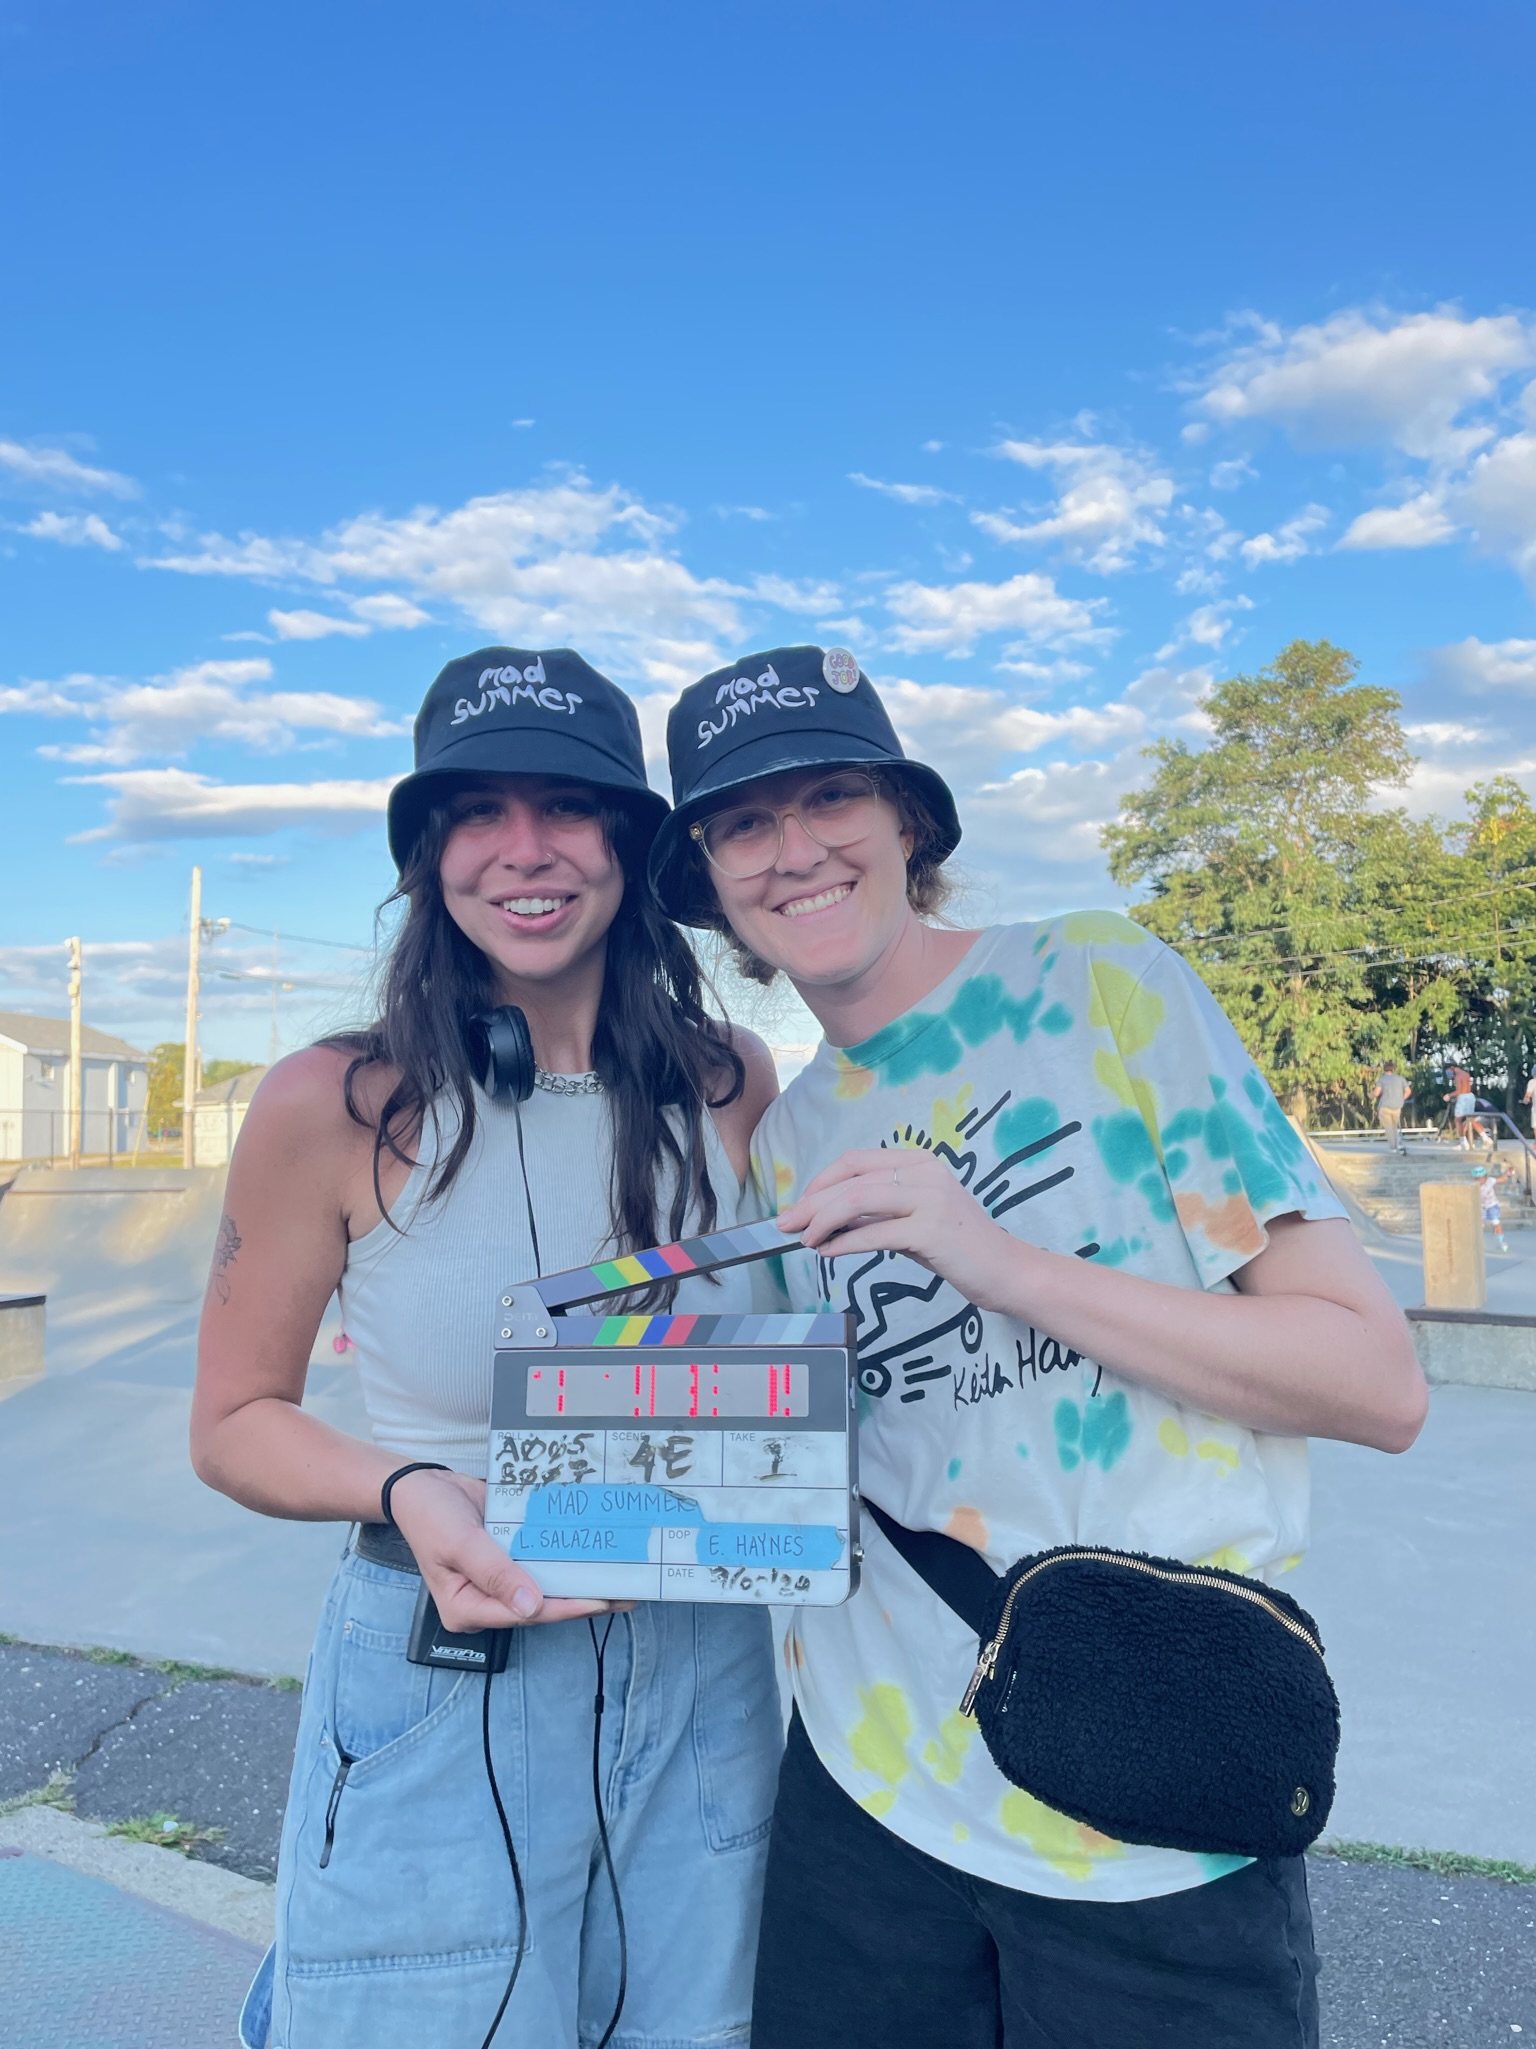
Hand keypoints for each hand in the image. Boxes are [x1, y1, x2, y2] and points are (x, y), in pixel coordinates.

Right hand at [386, 1466, 625, 1631]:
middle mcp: (489, 1599)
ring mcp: (503, 1577)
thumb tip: (530, 1606)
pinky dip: (568, 1557)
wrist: (422, 1485)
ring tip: (624, 1579)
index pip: (523, 1615)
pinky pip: (543, 1560)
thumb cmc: (431, 1517)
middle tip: (627, 1595)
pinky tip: (597, 1553)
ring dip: (582, 1580)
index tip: (599, 1601)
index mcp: (469, 1609)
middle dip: (583, 1600)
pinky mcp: (513, 1555)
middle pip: (541, 1604)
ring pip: (547, 1584)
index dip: (563, 1609)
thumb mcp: (458, 1545)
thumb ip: (494, 1574)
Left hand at [778, 1147, 1022, 1312]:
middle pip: (850, 1180)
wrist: (1006, 1271)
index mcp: (919, 1162)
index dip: (820, 1182)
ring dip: (821, 1220)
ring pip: (856, 1200)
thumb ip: (876, 1214)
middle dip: (811, 1202)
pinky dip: (842, 1243)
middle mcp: (924, 1173)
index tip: (800, 1204)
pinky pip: (873, 1234)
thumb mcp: (913, 1220)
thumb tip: (826, 1220)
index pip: (855, 1162)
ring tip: (803, 1240)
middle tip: (785, 1224)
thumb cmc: (958, 1248)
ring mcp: (929, 1199)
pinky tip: (827, 1252)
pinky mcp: (931, 1230)